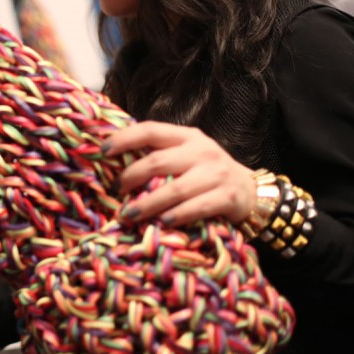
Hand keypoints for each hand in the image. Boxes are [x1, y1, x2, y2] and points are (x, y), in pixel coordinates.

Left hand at [104, 121, 255, 226]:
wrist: (250, 191)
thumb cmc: (206, 173)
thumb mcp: (186, 155)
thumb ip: (160, 154)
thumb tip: (114, 162)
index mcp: (187, 136)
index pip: (151, 130)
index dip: (125, 139)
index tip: (103, 151)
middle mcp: (202, 151)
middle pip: (158, 162)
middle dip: (131, 176)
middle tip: (116, 190)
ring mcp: (216, 174)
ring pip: (175, 189)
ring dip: (148, 203)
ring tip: (129, 214)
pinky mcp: (228, 197)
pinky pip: (197, 207)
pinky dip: (176, 216)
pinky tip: (161, 223)